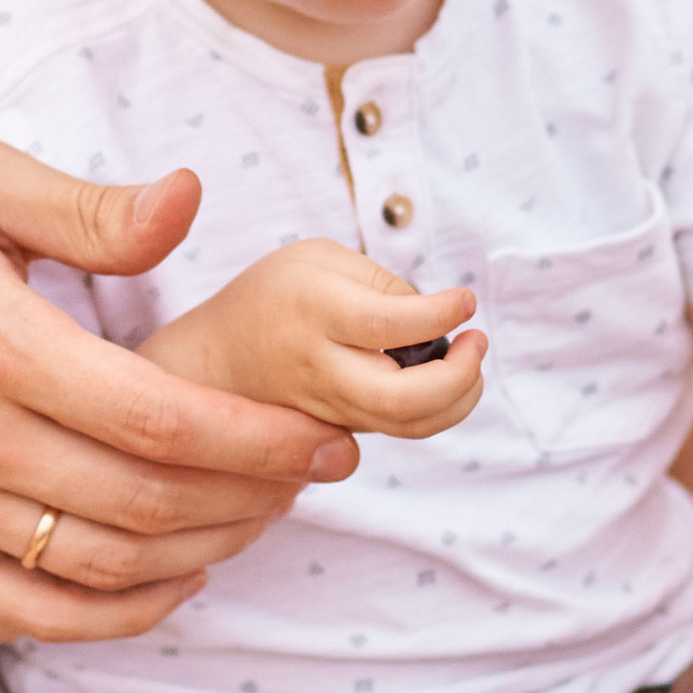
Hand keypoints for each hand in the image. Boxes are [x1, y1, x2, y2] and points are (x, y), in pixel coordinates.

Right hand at [0, 137, 356, 648]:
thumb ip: (89, 208)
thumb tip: (193, 202)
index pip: (159, 420)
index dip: (260, 441)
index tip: (325, 438)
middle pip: (144, 505)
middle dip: (251, 499)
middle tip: (311, 475)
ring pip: (96, 566)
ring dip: (198, 553)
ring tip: (258, 516)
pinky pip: (21, 612)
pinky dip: (108, 615)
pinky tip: (169, 579)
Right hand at [144, 239, 484, 436]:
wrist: (216, 359)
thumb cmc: (276, 296)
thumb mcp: (319, 259)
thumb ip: (379, 283)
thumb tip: (437, 321)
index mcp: (314, 309)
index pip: (393, 324)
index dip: (444, 313)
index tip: (466, 300)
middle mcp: (321, 367)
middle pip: (405, 399)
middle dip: (461, 376)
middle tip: (476, 341)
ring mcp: (328, 410)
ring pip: (409, 425)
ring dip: (458, 397)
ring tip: (467, 358)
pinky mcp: (339, 433)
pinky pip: (397, 430)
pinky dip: (435, 408)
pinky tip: (440, 376)